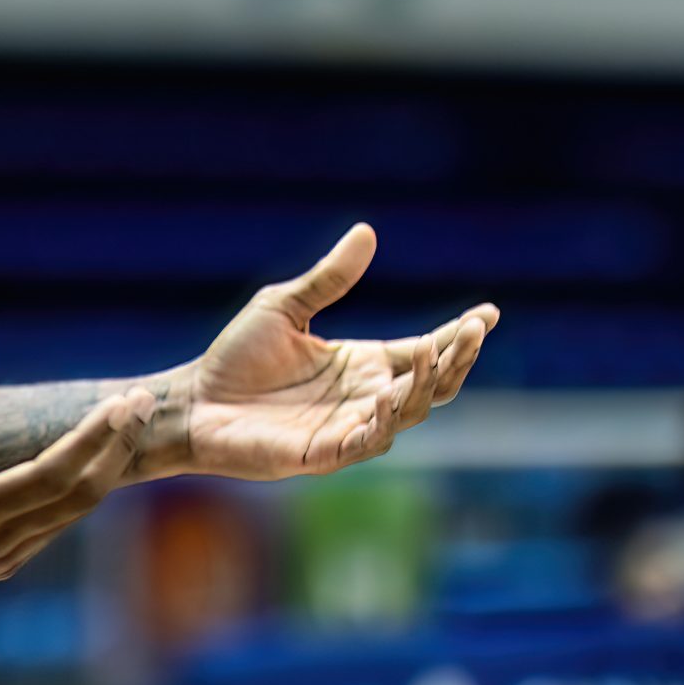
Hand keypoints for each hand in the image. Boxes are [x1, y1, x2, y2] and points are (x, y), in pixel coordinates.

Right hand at [0, 343, 155, 592]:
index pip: (56, 474)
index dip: (97, 437)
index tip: (126, 400)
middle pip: (78, 496)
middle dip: (116, 446)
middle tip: (145, 401)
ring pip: (71, 513)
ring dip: (104, 466)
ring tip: (128, 421)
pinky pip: (53, 523)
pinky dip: (79, 487)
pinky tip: (94, 455)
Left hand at [171, 223, 497, 480]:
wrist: (195, 401)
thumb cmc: (236, 358)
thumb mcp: (284, 306)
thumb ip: (328, 278)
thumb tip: (367, 231)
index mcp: (362, 363)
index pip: (424, 350)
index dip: (458, 335)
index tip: (488, 313)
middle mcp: (365, 397)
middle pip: (431, 384)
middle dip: (456, 358)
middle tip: (473, 331)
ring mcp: (349, 427)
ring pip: (409, 413)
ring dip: (425, 385)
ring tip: (431, 351)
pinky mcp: (324, 453)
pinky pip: (368, 442)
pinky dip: (385, 421)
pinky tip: (391, 395)